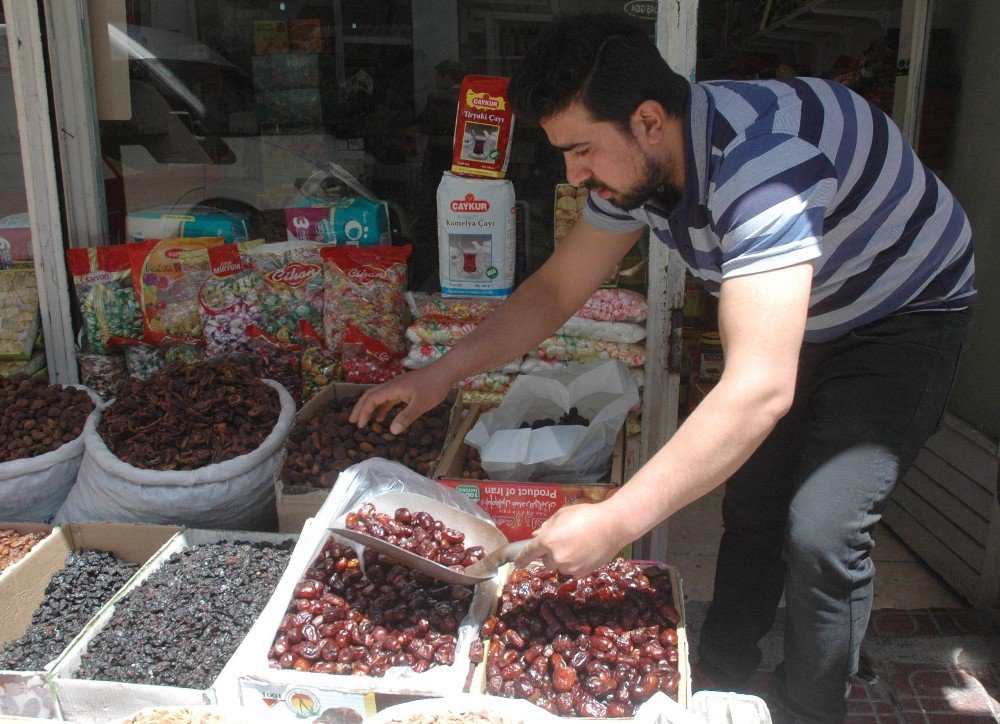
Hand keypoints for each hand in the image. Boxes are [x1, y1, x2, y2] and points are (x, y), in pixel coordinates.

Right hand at [349, 366, 452, 433]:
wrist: (444, 372)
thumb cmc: (433, 387)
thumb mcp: (420, 404)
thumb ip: (406, 417)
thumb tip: (391, 431)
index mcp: (392, 388)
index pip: (371, 399)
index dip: (364, 412)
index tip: (359, 425)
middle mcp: (392, 386)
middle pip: (370, 395)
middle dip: (360, 408)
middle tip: (352, 422)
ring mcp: (398, 387)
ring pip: (379, 397)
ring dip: (370, 408)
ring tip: (364, 422)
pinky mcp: (404, 389)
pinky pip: (388, 399)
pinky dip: (382, 408)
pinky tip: (382, 418)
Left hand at [513, 502, 627, 576]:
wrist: (612, 526)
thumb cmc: (586, 515)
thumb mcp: (562, 515)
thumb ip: (547, 526)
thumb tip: (536, 535)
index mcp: (548, 541)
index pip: (529, 553)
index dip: (521, 559)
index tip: (517, 563)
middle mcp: (557, 557)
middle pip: (545, 561)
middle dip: (550, 553)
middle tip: (563, 540)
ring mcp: (570, 567)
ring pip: (560, 566)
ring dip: (563, 558)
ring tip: (578, 543)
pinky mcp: (582, 572)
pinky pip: (572, 569)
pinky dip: (575, 562)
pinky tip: (585, 550)